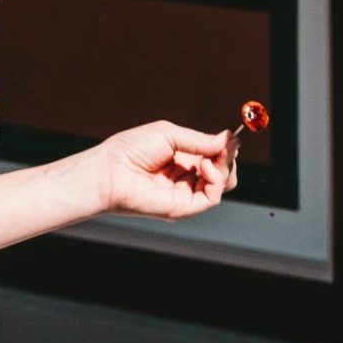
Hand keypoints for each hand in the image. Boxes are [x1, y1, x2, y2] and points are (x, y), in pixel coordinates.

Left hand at [93, 121, 236, 219]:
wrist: (110, 171)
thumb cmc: (131, 150)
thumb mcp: (170, 135)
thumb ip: (200, 140)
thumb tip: (229, 140)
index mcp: (181, 159)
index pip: (214, 156)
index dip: (225, 148)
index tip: (232, 138)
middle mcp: (185, 177)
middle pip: (223, 172)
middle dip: (228, 158)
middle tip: (224, 148)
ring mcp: (185, 193)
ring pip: (222, 184)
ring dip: (224, 168)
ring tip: (210, 160)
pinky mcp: (183, 207)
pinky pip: (212, 198)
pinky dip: (217, 181)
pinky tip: (206, 168)